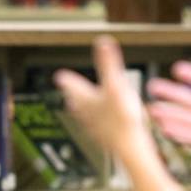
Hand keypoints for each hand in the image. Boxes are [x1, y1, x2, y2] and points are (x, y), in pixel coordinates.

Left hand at [54, 36, 149, 156]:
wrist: (130, 149)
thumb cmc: (121, 118)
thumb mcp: (116, 84)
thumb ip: (108, 63)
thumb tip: (102, 40)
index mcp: (86, 100)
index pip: (72, 85)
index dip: (67, 79)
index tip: (59, 76)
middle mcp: (87, 114)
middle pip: (76, 102)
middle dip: (72, 96)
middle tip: (66, 93)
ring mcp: (96, 128)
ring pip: (86, 117)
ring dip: (82, 111)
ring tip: (79, 108)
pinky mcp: (108, 140)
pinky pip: (100, 129)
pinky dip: (98, 124)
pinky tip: (103, 127)